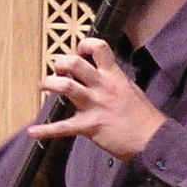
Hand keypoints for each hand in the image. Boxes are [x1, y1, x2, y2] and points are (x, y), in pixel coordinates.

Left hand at [36, 37, 164, 160]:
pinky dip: (45, 130)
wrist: (153, 140)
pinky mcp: (89, 126)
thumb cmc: (143, 117)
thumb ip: (114, 81)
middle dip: (60, 63)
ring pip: (65, 87)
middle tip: (58, 71)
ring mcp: (95, 105)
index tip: (78, 53)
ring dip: (48, 84)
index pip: (98, 47)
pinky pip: (63, 127)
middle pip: (74, 63)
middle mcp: (102, 86)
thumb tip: (102, 75)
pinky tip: (32, 132)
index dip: (83, 46)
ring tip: (43, 86)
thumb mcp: (130, 90)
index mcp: (114, 75)